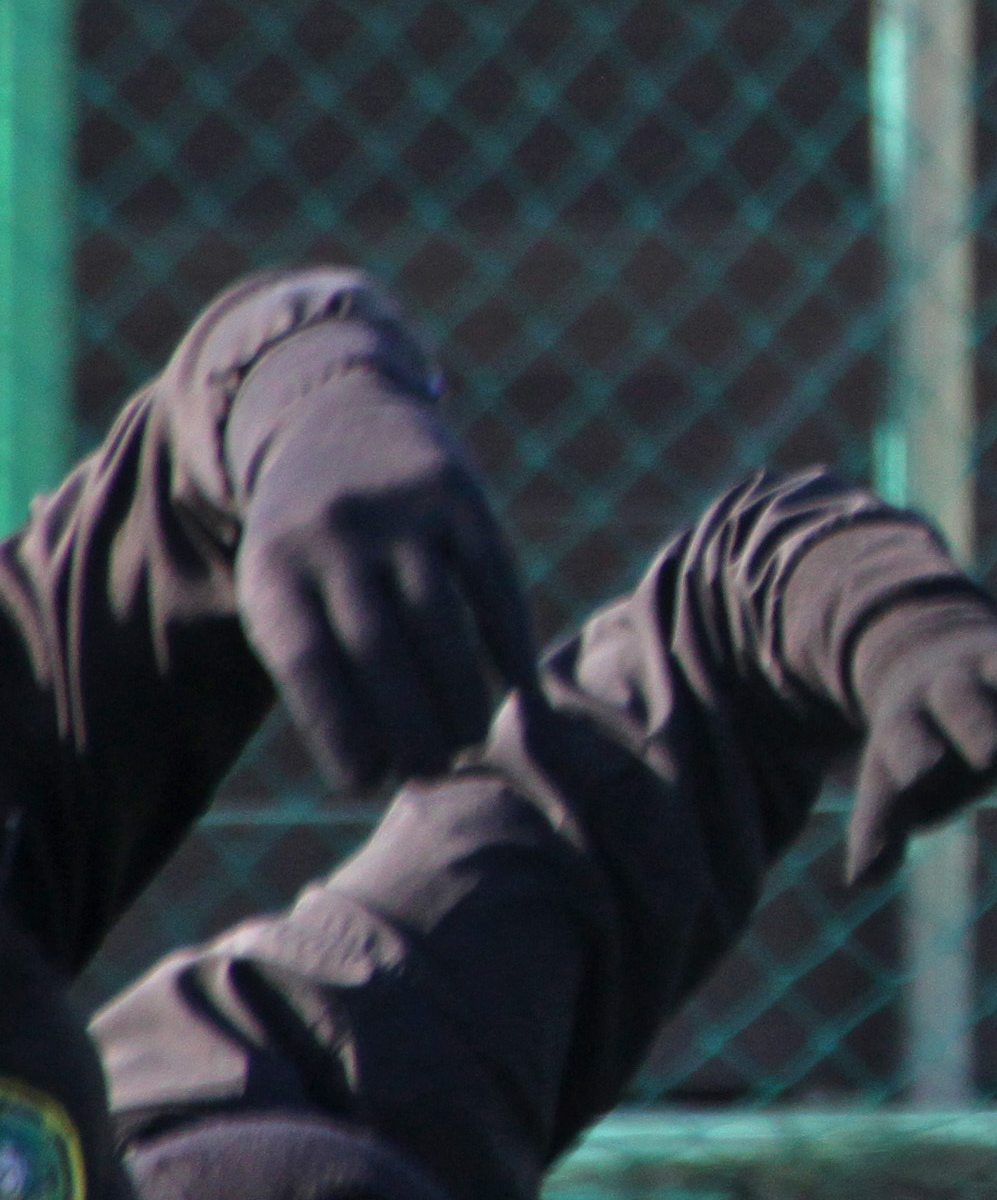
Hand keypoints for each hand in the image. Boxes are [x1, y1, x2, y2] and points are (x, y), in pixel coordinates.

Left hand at [231, 350, 532, 791]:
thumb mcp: (285, 588)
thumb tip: (375, 772)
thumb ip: (320, 669)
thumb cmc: (310, 542)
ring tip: (471, 740)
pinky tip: (519, 685)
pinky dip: (509, 640)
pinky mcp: (457, 491)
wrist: (329, 414)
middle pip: (378, 648)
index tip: (369, 784)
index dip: (341, 732)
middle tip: (434, 771)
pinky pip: (491, 580)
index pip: (309, 666)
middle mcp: (333, 533)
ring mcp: (398, 509)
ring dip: (460, 692)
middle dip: (408, 722)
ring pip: (439, 620)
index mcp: (274, 566)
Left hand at [842, 598, 996, 880]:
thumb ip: (880, 827)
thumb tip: (863, 880)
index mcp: (905, 717)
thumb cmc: (918, 738)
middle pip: (963, 700)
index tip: (926, 772)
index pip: (904, 733)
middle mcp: (949, 683)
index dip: (913, 750)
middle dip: (980, 724)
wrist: (928, 647)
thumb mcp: (889, 780)